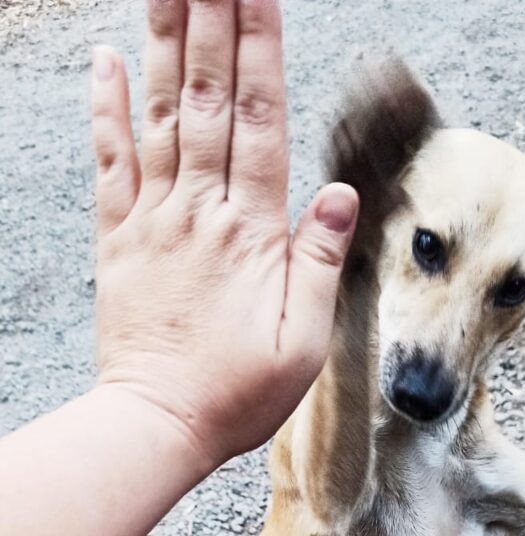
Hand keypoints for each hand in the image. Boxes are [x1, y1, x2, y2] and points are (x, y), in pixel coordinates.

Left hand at [91, 0, 357, 470]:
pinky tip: (107, 56)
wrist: (158, 424)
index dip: (260, 49)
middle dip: (213, 20)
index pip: (259, 121)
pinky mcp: (119, 240)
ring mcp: (153, 221)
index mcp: (252, 234)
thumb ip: (319, 263)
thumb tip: (337, 194)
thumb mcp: (305, 342)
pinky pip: (110, 161)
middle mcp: (200, 212)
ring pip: (160, 115)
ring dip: (165, 43)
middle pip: (207, 99)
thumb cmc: (237, 392)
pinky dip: (106, 106)